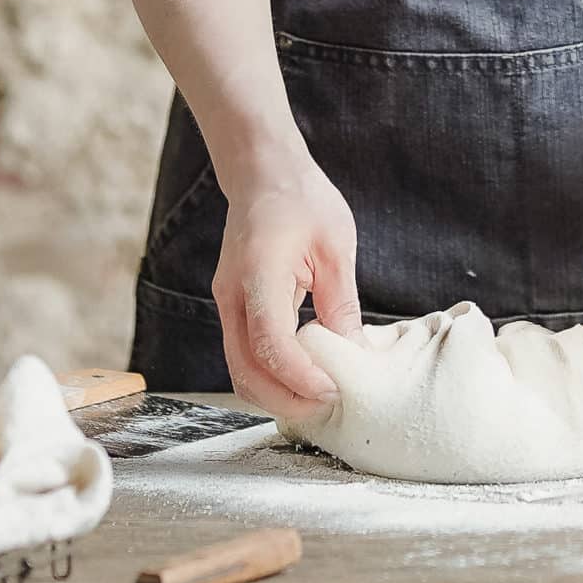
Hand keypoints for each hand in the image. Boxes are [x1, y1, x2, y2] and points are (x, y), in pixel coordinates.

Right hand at [212, 160, 361, 421]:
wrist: (262, 173)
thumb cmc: (301, 200)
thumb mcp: (335, 244)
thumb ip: (340, 301)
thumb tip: (355, 352)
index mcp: (259, 272)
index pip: (270, 343)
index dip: (300, 377)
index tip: (333, 390)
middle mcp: (232, 293)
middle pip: (245, 370)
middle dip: (285, 400)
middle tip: (328, 408)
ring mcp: (227, 301)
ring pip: (239, 369)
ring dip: (274, 393)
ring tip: (317, 400)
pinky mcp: (232, 306)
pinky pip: (243, 354)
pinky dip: (268, 376)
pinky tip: (301, 377)